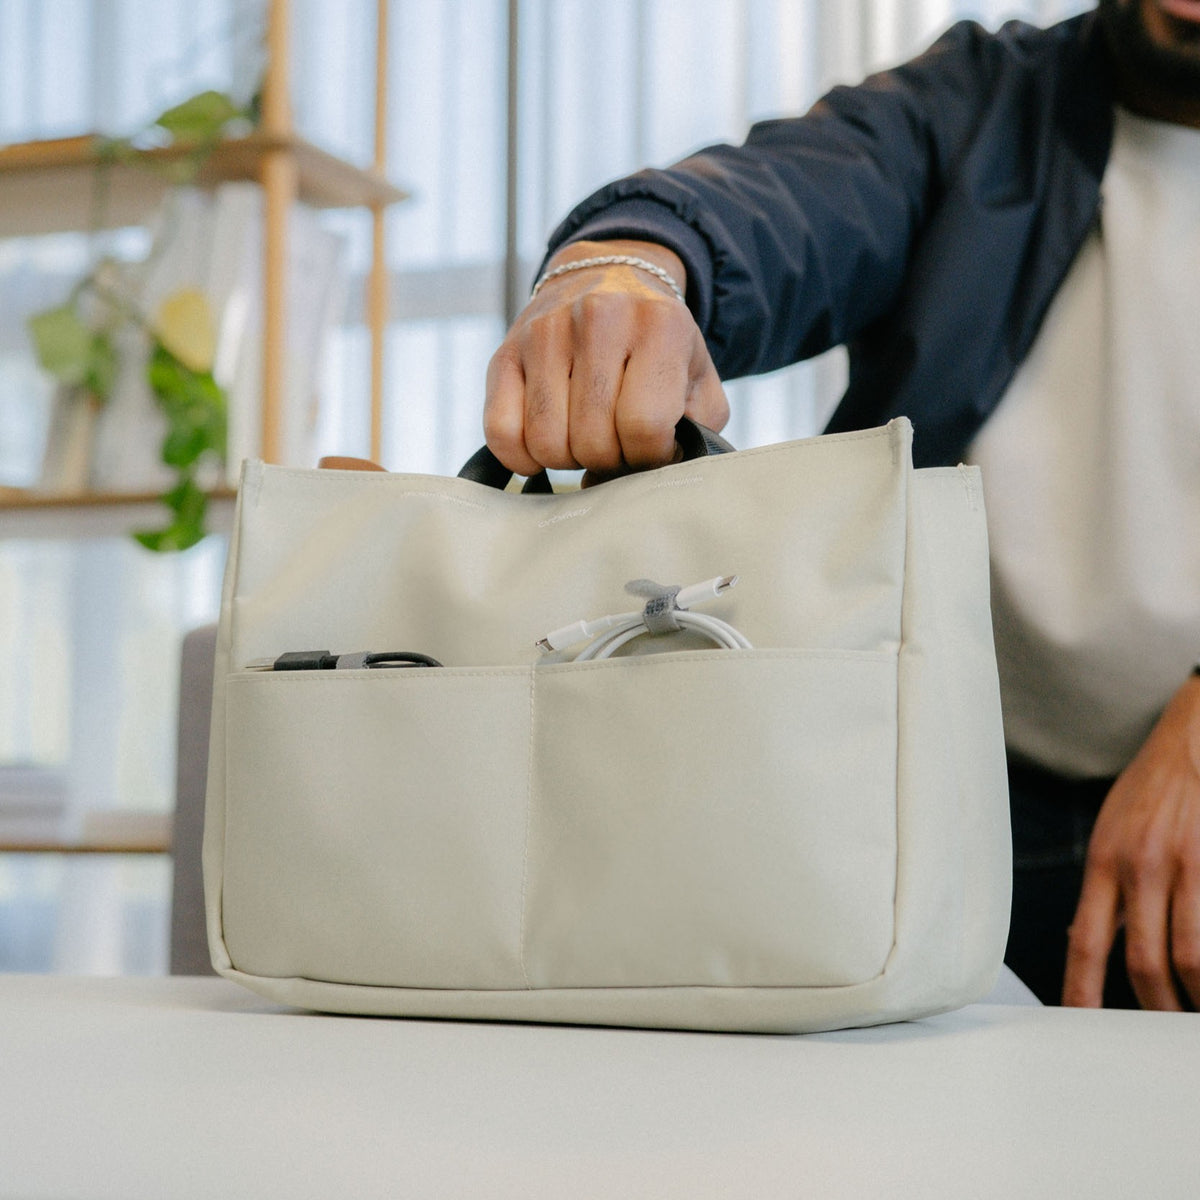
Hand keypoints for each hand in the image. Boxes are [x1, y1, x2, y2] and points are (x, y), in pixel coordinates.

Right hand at [484, 239, 728, 479]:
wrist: (608, 279)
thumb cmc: (658, 345)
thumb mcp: (698, 378)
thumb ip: (696, 432)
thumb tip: (644, 482)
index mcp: (659, 326)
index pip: (644, 426)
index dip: (648, 455)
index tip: (650, 446)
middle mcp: (598, 319)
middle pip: (593, 440)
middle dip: (608, 460)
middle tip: (616, 443)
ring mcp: (545, 333)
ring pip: (546, 442)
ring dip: (567, 459)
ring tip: (583, 437)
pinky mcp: (505, 353)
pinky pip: (501, 432)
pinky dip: (522, 456)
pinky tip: (544, 443)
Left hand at [1063, 673, 1199, 1008]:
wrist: (1196, 738)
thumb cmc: (1154, 790)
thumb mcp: (1111, 833)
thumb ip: (1105, 889)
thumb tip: (1084, 941)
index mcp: (1104, 861)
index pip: (1086, 941)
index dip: (1081, 990)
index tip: (1078, 1024)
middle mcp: (1142, 866)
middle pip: (1142, 962)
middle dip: (1154, 1006)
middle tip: (1160, 1031)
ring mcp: (1187, 866)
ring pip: (1192, 958)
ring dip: (1194, 996)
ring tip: (1192, 1010)